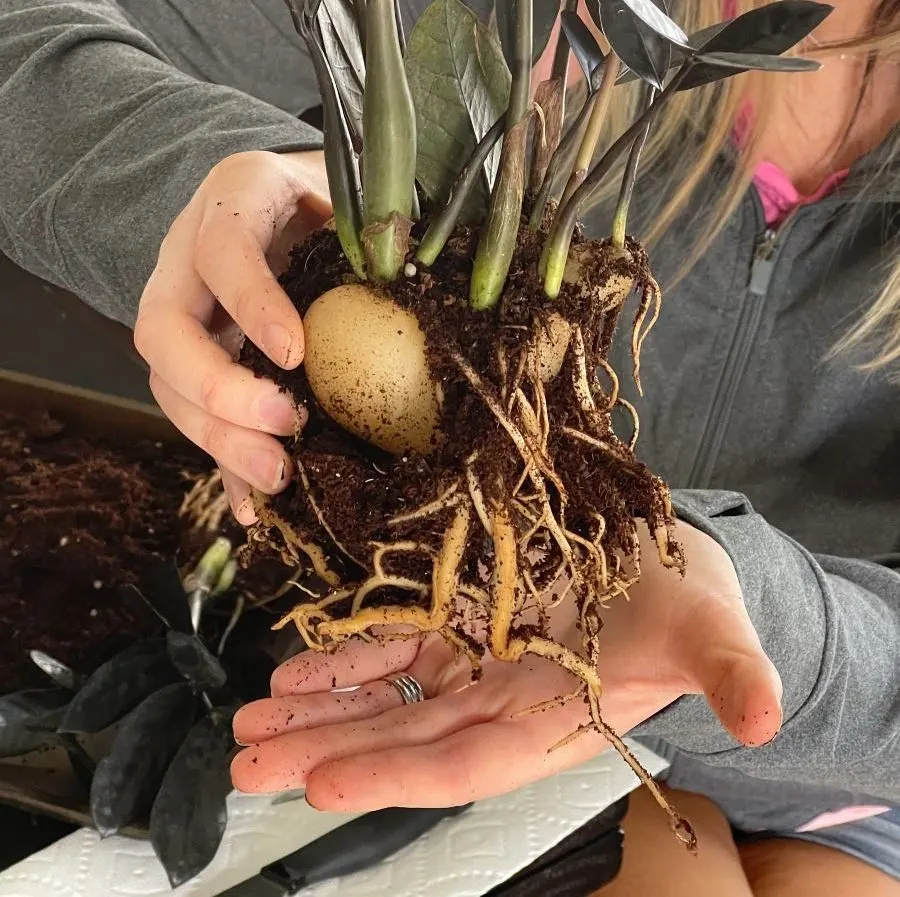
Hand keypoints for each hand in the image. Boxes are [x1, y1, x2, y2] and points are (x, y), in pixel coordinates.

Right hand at [134, 150, 330, 522]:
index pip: (222, 251)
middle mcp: (186, 260)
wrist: (289, 198)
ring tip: (279, 477)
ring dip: (219, 439)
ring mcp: (183, 315)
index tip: (294, 353)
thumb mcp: (347, 192)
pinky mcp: (196, 363)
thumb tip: (406, 272)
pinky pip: (195, 418)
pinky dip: (223, 465)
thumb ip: (367, 227)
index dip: (251, 303)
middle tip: (286, 426)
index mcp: (232, 202)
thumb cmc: (328, 197)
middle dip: (219, 390)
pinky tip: (253, 504)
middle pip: (163, 332)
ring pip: (168, 384)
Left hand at [230, 521, 782, 809]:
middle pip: (404, 737)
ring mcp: (473, 663)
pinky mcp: (458, 620)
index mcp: (552, 722)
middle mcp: (501, 702)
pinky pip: (392, 643)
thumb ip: (732, 672)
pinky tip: (297, 666)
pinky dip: (344, 656)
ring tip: (252, 718)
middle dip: (326, 749)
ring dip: (318, 708)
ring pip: (386, 695)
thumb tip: (765, 712)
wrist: (661, 572)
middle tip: (247, 759)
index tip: (321, 783)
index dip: (395, 774)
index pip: (463, 763)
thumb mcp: (715, 633)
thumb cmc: (688, 608)